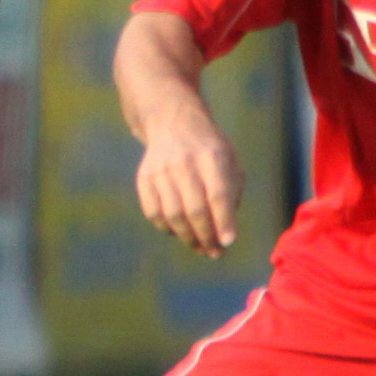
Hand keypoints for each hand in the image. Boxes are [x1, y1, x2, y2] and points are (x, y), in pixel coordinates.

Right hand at [135, 102, 245, 257]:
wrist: (172, 122)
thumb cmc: (209, 148)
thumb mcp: (230, 160)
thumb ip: (232, 193)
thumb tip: (225, 232)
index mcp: (211, 156)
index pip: (218, 194)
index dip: (224, 221)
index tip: (229, 242)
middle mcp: (183, 162)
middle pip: (194, 209)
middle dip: (206, 237)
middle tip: (215, 253)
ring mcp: (160, 170)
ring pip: (173, 215)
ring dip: (188, 238)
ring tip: (200, 247)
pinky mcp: (144, 178)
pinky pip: (153, 213)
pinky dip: (166, 228)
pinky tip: (179, 231)